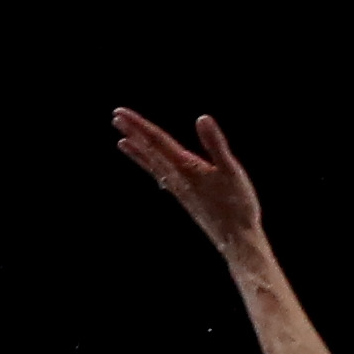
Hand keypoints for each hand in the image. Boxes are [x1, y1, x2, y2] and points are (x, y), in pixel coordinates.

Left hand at [114, 107, 265, 255]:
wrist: (236, 240)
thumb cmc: (237, 206)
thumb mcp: (232, 171)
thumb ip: (216, 145)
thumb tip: (202, 118)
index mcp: (187, 167)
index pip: (158, 141)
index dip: (139, 125)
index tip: (120, 113)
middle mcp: (178, 178)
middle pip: (151, 151)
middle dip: (134, 134)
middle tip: (116, 118)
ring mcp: (180, 190)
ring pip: (154, 166)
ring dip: (138, 152)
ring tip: (122, 142)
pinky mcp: (186, 199)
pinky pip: (163, 179)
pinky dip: (153, 170)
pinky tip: (152, 168)